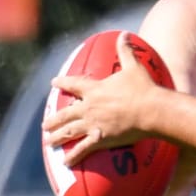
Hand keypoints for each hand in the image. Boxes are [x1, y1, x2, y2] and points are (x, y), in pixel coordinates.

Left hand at [44, 34, 160, 164]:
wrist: (151, 109)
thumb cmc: (143, 88)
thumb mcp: (134, 66)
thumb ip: (126, 50)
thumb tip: (126, 33)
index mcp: (95, 89)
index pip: (73, 85)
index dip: (62, 83)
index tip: (53, 83)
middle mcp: (89, 107)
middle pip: (65, 113)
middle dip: (53, 120)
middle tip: (45, 125)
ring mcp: (93, 123)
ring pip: (69, 131)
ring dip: (57, 137)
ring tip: (49, 142)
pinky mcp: (100, 138)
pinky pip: (83, 149)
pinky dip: (73, 156)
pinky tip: (65, 162)